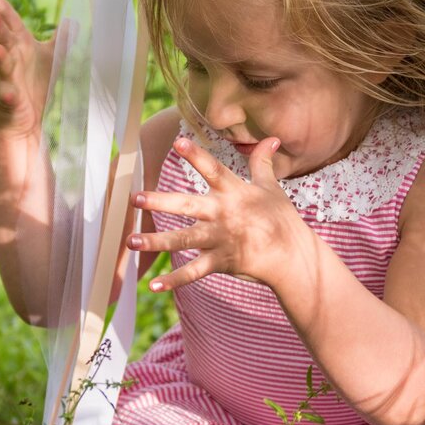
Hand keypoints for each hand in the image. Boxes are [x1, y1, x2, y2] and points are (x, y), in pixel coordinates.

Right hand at [0, 0, 51, 140]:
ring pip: (2, 64)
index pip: (9, 19)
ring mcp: (7, 79)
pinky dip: (8, 94)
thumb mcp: (51, 60)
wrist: (27, 121)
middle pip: (2, 37)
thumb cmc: (34, 87)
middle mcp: (11, 58)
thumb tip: (73, 20)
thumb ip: (60, 40)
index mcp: (21, 45)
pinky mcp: (8, 101)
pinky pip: (8, 96)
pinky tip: (9, 94)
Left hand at [128, 134, 316, 294]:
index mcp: (234, 192)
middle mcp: (224, 214)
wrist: (292, 256)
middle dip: (160, 202)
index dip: (196, 155)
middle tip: (135, 198)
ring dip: (156, 241)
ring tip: (131, 241)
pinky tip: (153, 286)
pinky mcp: (221, 261)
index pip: (213, 169)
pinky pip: (194, 272)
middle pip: (188, 205)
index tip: (177, 142)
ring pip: (184, 240)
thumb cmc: (281, 219)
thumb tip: (272, 138)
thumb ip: (263, 162)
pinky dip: (174, 280)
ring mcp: (221, 239)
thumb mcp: (272, 187)